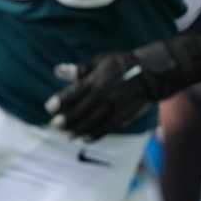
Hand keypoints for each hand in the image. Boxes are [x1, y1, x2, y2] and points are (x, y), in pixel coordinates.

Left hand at [45, 34, 200, 138]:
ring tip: (65, 134)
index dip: (60, 101)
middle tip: (54, 125)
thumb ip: (79, 69)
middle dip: (66, 119)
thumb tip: (57, 70)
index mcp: (97, 79)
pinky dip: (94, 135)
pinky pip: (106, 128)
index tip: (48, 107)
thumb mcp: (100, 61)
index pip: (74, 92)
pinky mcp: (123, 116)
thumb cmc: (121, 65)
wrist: (151, 74)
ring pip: (92, 122)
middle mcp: (105, 94)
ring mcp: (115, 107)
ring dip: (77, 130)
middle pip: (81, 110)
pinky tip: (83, 138)